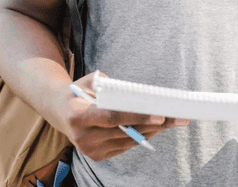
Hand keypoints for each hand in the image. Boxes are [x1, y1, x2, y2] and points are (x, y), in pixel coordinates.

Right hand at [58, 71, 188, 160]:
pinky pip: (124, 147)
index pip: (113, 118)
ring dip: (152, 132)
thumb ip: (113, 88)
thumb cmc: (80, 91)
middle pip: (126, 132)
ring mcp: (89, 150)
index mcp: (79, 116)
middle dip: (154, 125)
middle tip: (178, 117)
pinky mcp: (96, 156)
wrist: (58, 110)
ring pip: (128, 141)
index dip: (137, 117)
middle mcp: (83, 137)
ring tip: (172, 121)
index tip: (160, 116)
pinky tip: (156, 128)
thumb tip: (142, 95)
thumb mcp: (92, 81)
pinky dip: (141, 137)